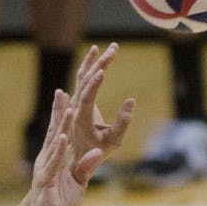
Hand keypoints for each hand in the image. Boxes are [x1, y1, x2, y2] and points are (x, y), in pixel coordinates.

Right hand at [27, 93, 82, 205]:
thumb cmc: (59, 205)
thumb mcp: (78, 183)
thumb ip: (86, 167)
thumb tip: (97, 152)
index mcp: (54, 159)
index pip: (58, 133)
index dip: (61, 115)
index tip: (65, 95)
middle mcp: (47, 159)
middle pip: (54, 131)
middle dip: (58, 111)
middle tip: (62, 90)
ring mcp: (45, 168)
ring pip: (54, 143)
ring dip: (61, 125)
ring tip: (68, 107)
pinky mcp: (46, 180)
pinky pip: (53, 163)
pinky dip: (58, 150)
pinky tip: (63, 137)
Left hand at [67, 43, 134, 182]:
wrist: (78, 158)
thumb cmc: (97, 152)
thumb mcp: (114, 142)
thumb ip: (122, 123)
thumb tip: (131, 100)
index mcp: (81, 120)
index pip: (86, 98)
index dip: (93, 85)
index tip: (102, 71)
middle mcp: (76, 108)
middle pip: (85, 81)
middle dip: (99, 64)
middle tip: (114, 49)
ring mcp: (76, 103)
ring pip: (83, 77)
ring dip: (95, 61)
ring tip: (110, 47)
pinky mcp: (79, 101)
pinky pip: (83, 80)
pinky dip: (90, 66)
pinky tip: (96, 54)